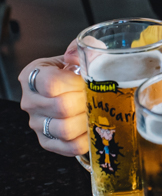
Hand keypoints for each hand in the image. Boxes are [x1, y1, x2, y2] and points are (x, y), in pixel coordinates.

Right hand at [18, 41, 87, 155]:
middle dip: (87, 101)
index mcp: (33, 76)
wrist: (73, 88)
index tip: (86, 80)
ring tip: (97, 111)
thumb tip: (76, 56)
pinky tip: (93, 128)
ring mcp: (37, 124)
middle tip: (98, 96)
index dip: (75, 83)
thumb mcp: (78, 53)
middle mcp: (30, 101)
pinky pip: (69, 147)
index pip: (51, 84)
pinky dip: (86, 139)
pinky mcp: (48, 142)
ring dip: (88, 120)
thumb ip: (81, 47)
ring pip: (66, 129)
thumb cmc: (75, 70)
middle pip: (62, 108)